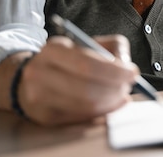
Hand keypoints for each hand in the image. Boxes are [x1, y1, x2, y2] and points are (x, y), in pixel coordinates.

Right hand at [0, 34, 138, 125]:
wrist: (29, 78)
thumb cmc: (68, 60)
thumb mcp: (87, 43)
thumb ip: (113, 46)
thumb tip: (126, 65)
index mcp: (53, 49)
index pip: (88, 64)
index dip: (115, 71)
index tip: (133, 73)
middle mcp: (41, 73)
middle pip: (87, 89)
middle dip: (115, 89)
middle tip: (128, 87)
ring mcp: (39, 97)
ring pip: (85, 106)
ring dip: (111, 102)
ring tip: (120, 95)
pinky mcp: (44, 117)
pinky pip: (80, 118)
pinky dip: (101, 112)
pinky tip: (109, 104)